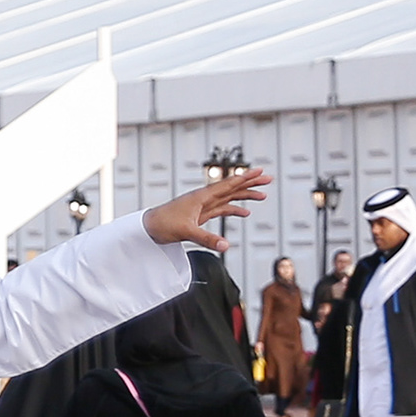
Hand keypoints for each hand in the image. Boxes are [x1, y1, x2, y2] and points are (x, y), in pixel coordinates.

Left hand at [144, 166, 270, 251]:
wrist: (147, 228)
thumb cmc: (162, 225)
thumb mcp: (186, 232)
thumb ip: (207, 239)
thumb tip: (226, 246)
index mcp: (201, 196)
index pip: (227, 184)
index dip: (245, 177)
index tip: (260, 170)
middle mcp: (203, 198)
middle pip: (231, 188)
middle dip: (250, 183)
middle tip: (268, 179)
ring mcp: (201, 206)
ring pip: (228, 198)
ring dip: (244, 196)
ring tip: (262, 196)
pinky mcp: (199, 215)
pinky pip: (221, 210)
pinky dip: (233, 210)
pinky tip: (244, 213)